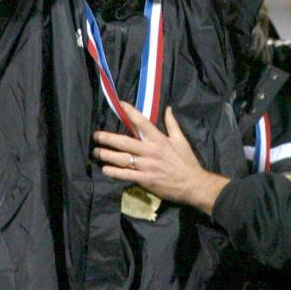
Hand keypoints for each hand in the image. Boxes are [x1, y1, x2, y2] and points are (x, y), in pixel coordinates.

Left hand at [94, 105, 229, 213]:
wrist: (194, 184)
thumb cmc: (187, 162)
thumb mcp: (182, 140)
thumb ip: (172, 124)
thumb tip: (168, 108)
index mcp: (159, 140)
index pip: (142, 122)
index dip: (130, 112)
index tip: (120, 105)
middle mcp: (151, 151)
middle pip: (125, 142)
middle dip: (108, 138)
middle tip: (96, 135)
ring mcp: (147, 166)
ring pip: (122, 158)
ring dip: (107, 155)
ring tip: (97, 152)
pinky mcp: (145, 180)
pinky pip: (126, 175)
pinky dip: (115, 172)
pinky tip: (105, 169)